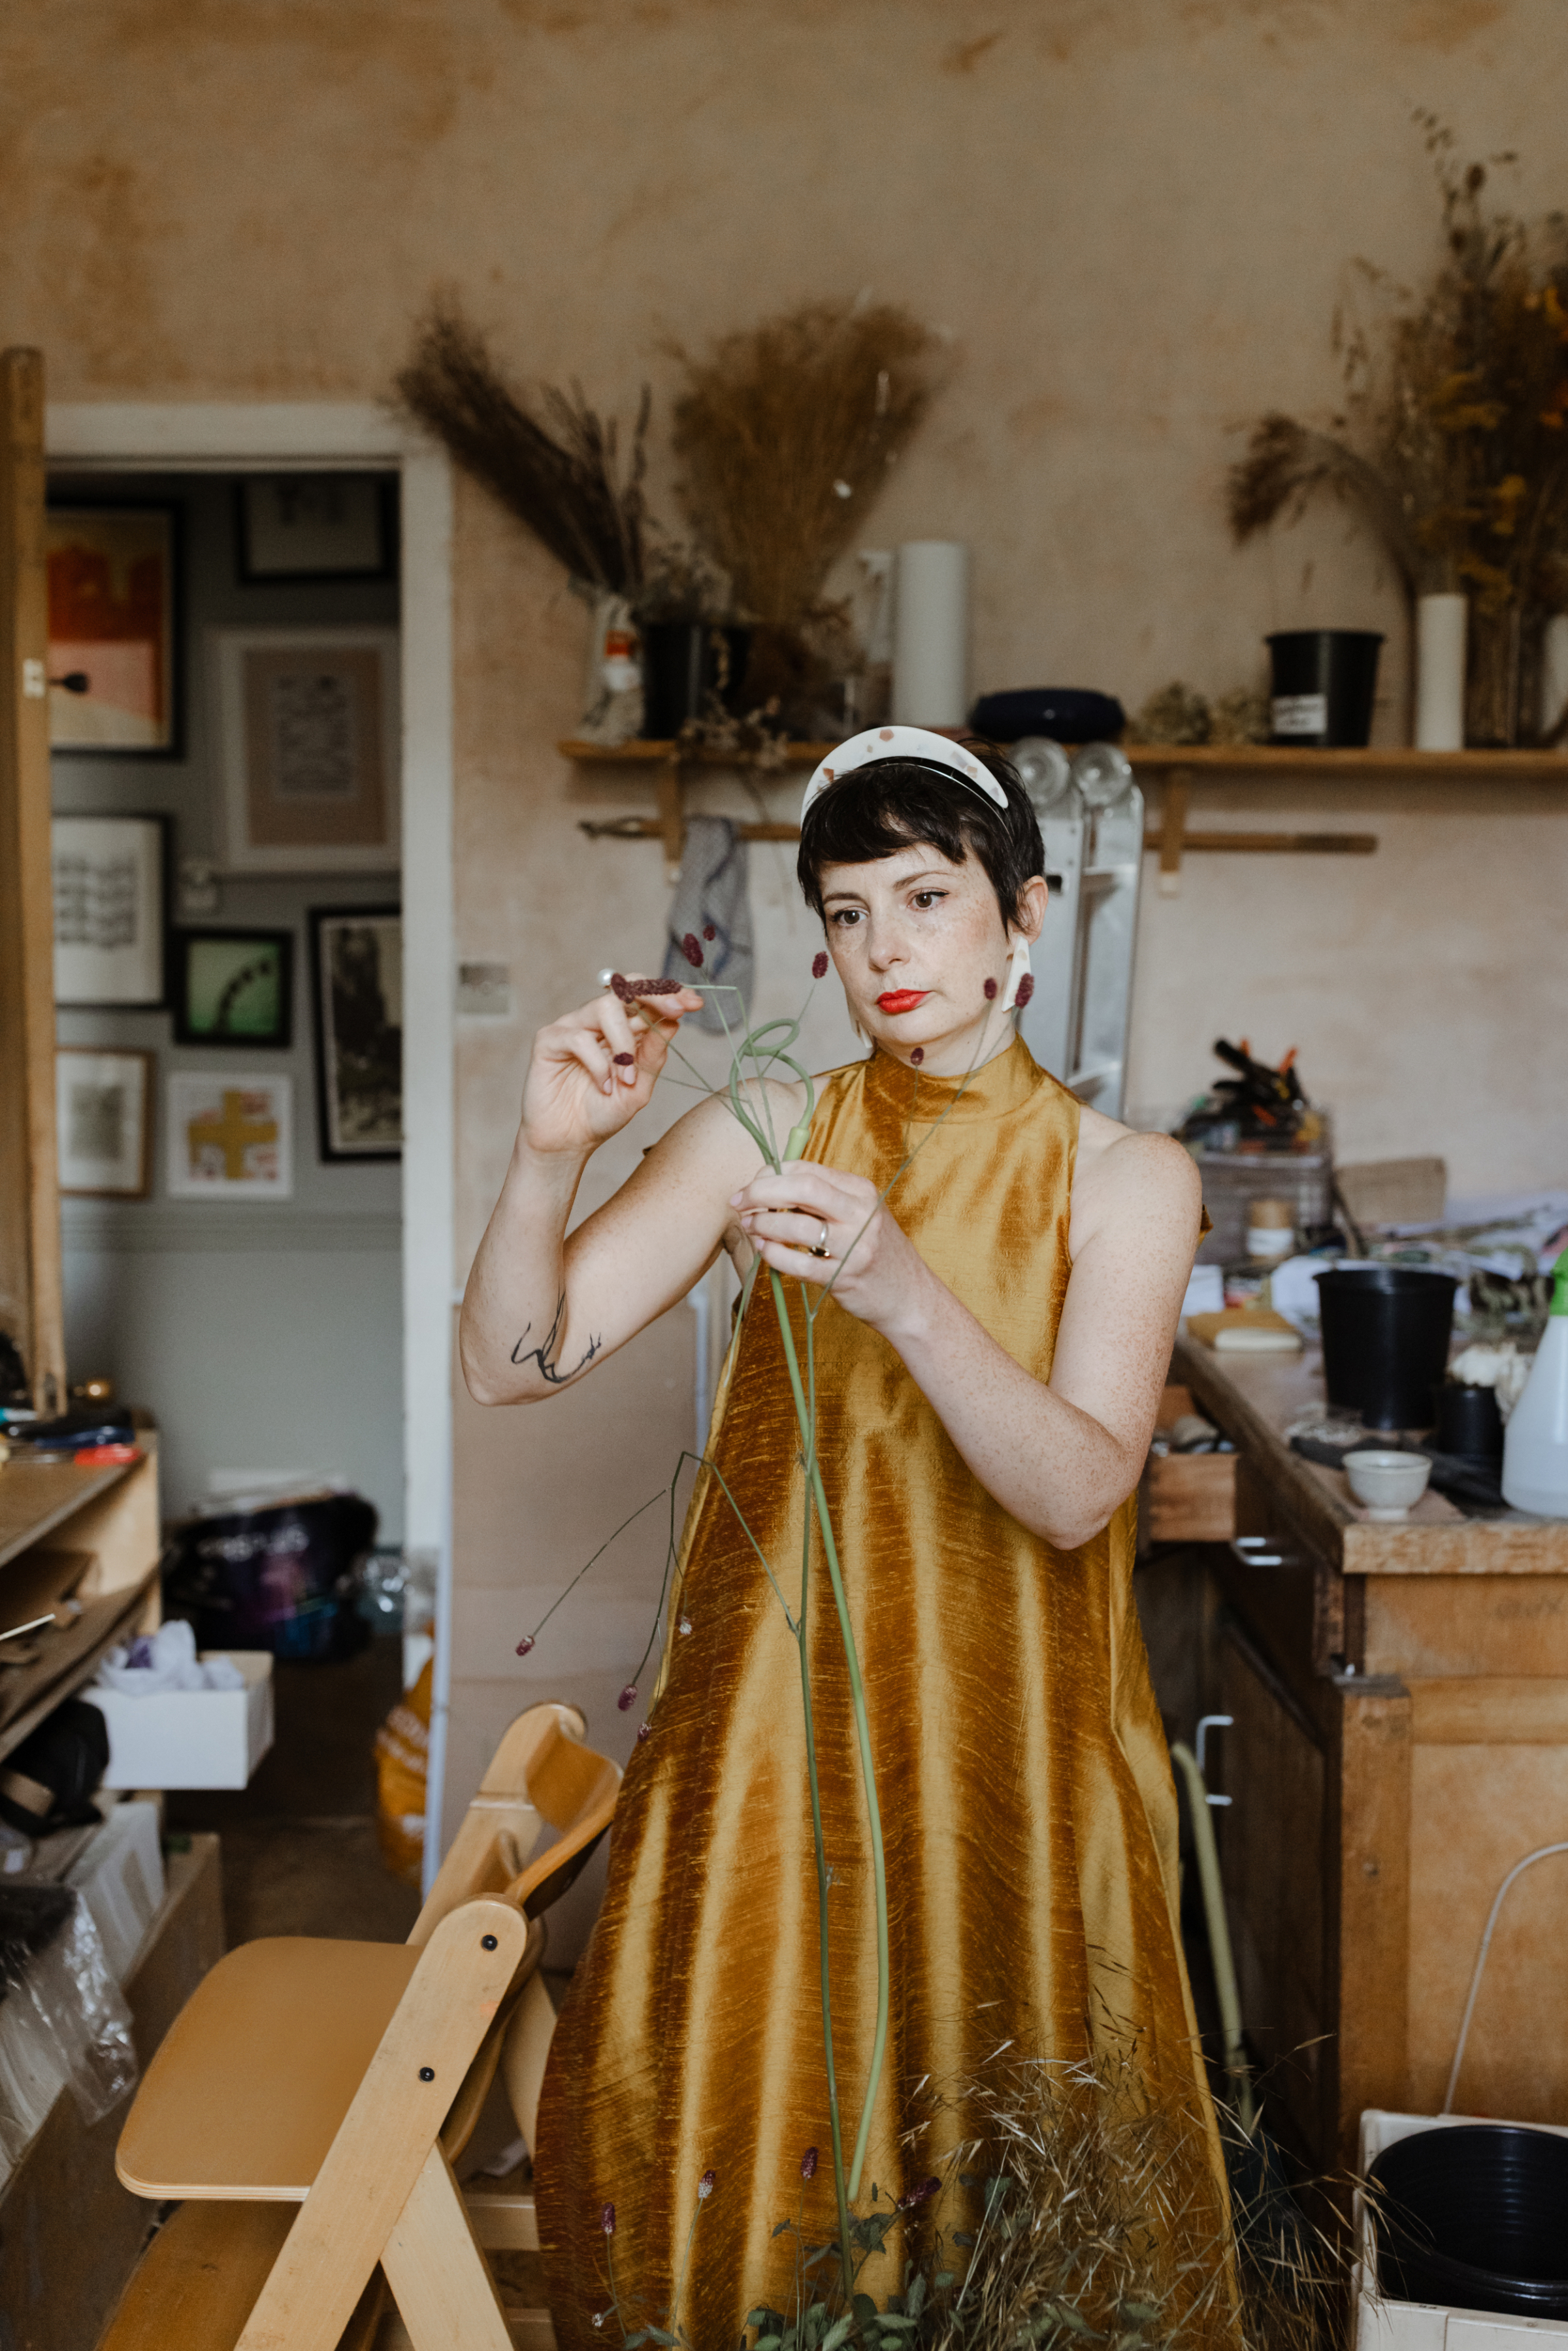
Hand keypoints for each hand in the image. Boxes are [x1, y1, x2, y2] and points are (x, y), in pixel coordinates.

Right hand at [519, 981, 704, 1157]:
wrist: (568, 1141)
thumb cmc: (602, 1113)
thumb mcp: (638, 1088)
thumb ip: (653, 1056)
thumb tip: (673, 1021)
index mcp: (623, 1029)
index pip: (646, 998)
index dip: (670, 994)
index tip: (695, 1003)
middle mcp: (598, 1022)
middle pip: (626, 987)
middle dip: (655, 995)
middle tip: (676, 1010)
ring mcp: (574, 1027)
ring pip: (605, 1008)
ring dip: (624, 1043)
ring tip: (627, 1078)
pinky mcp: (549, 1039)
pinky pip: (579, 1037)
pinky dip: (598, 1064)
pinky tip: (602, 1086)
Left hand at [729, 1161, 930, 1333]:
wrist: (910, 1297)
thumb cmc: (875, 1252)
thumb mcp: (859, 1215)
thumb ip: (822, 1199)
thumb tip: (769, 1186)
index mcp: (861, 1191)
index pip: (807, 1170)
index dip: (771, 1174)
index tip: (750, 1186)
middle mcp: (861, 1213)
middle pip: (802, 1189)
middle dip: (761, 1192)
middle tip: (738, 1202)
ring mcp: (855, 1246)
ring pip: (797, 1226)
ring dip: (763, 1225)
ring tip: (751, 1227)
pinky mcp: (844, 1278)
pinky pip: (798, 1263)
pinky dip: (774, 1255)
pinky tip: (765, 1250)